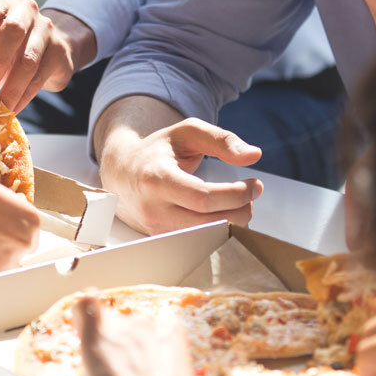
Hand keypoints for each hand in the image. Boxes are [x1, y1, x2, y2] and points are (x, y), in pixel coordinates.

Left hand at [0, 0, 96, 112]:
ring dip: (12, 85)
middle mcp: (24, 10)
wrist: (49, 45)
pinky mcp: (59, 50)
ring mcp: (45, 28)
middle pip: (13, 30)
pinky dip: (24, 95)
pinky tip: (14, 107)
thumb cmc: (8, 46)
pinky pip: (40, 76)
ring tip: (0, 104)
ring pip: (29, 58)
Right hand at [97, 106, 263, 234]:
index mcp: (157, 178)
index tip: (255, 184)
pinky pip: (198, 241)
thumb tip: (254, 155)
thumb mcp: (186, 133)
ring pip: (206, 237)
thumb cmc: (156, 151)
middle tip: (251, 194)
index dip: (236, 194)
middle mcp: (153, 208)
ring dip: (232, 222)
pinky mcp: (161, 239)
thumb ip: (221, 140)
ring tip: (236, 202)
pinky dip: (217, 229)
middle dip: (241, 211)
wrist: (121, 173)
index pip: (203, 198)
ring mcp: (155, 228)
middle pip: (208, 223)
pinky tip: (221, 213)